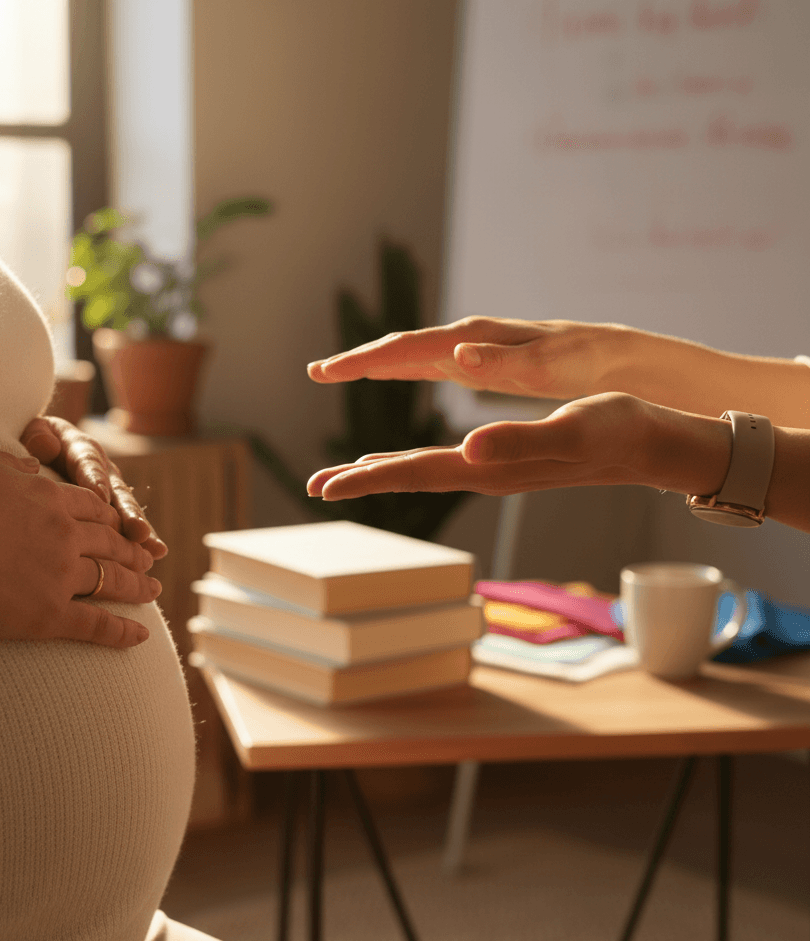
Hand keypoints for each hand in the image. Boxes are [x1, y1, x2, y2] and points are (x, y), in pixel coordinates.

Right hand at [0, 451, 161, 647]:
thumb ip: (11, 465)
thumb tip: (33, 465)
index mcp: (50, 500)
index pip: (92, 507)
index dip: (110, 516)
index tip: (121, 523)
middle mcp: (66, 536)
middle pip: (111, 542)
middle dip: (132, 549)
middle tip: (148, 557)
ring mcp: (62, 576)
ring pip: (112, 580)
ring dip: (138, 586)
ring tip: (154, 589)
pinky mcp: (51, 615)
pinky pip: (96, 625)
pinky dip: (121, 633)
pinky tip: (141, 637)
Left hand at [20, 415, 167, 558]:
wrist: (43, 449)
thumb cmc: (35, 443)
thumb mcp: (33, 432)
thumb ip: (38, 437)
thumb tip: (46, 446)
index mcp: (81, 450)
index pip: (88, 464)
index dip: (94, 478)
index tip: (99, 494)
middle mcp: (104, 471)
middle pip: (117, 492)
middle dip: (128, 513)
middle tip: (138, 531)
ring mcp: (111, 492)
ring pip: (127, 513)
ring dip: (140, 532)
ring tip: (155, 550)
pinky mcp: (112, 511)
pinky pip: (126, 528)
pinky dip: (139, 542)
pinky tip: (155, 556)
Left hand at [307, 393, 731, 499]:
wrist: (650, 445)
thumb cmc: (616, 431)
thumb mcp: (569, 429)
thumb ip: (518, 440)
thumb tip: (467, 448)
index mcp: (489, 466)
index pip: (416, 473)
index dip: (368, 478)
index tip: (324, 486)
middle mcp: (484, 472)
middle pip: (409, 478)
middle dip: (360, 481)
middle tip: (314, 486)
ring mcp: (493, 469)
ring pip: (423, 472)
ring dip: (381, 473)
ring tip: (342, 476)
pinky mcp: (504, 459)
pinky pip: (444, 463)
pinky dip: (413, 462)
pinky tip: (402, 460)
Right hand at [308, 316, 635, 400]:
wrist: (613, 352)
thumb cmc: (583, 362)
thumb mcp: (547, 368)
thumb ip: (500, 364)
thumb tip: (452, 357)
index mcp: (476, 341)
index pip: (408, 348)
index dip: (364, 362)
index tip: (326, 372)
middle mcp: (468, 340)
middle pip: (401, 346)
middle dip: (358, 359)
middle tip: (316, 372)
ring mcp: (472, 348)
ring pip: (412, 353)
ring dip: (375, 363)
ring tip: (338, 372)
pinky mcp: (481, 359)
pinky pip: (430, 362)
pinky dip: (402, 367)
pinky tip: (391, 373)